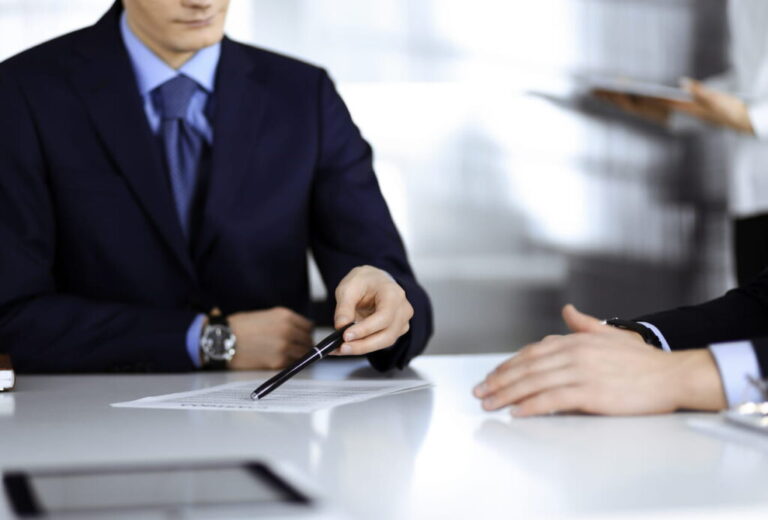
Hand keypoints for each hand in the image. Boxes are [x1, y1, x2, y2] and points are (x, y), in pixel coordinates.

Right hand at [227, 307, 312, 369]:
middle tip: (297, 348)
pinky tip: (279, 360)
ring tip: (288, 355)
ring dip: (299, 355)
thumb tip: (299, 331)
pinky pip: (293, 363)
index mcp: (286, 316)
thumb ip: (285, 322)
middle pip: (308, 340)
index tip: (302, 337)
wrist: (223, 340)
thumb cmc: (240, 326)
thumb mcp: (266, 315)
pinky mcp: (279, 361)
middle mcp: (288, 330)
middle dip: (304, 344)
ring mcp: (285, 346)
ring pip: (303, 353)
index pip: (308, 326)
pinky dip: (289, 363)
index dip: (306, 333)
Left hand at [331, 265, 413, 355]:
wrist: (374, 281)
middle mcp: (403, 309)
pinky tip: (348, 346)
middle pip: (387, 334)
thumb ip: (344, 307)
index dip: (366, 329)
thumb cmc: (365, 281)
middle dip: (363, 345)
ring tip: (341, 349)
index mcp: (393, 294)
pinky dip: (364, 346)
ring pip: (385, 342)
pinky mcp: (396, 331)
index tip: (346, 336)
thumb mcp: (349, 287)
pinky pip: (381, 343)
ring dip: (362, 348)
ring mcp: (402, 321)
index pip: (384, 316)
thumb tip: (340, 326)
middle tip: (342, 348)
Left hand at [473, 304, 726, 415]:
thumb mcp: (610, 335)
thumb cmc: (642, 361)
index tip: (492, 375)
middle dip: (499, 380)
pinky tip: (517, 412)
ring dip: (507, 394)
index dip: (508, 365)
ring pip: (534, 383)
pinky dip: (531, 406)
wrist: (672, 376)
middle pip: (526, 367)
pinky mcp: (590, 393)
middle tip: (480, 391)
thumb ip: (584, 324)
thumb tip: (567, 310)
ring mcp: (581, 373)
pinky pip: (552, 400)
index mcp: (576, 341)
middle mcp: (575, 353)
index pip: (531, 352)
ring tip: (490, 403)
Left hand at [593, 80, 754, 133]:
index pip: (644, 104)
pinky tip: (614, 94)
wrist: (727, 120)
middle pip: (631, 106)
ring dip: (614, 100)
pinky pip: (637, 107)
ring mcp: (660, 115)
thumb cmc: (720, 108)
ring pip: (632, 108)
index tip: (613, 87)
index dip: (627, 96)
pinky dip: (624, 100)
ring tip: (597, 90)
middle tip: (593, 88)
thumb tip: (684, 82)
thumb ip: (699, 90)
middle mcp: (662, 116)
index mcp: (671, 111)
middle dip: (613, 97)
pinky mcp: (661, 113)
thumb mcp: (713, 98)